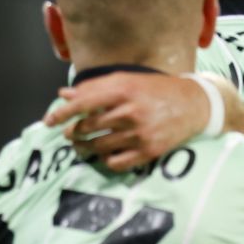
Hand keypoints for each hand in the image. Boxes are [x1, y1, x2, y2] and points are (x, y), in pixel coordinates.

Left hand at [44, 72, 214, 170]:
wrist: (195, 104)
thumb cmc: (156, 90)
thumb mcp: (127, 80)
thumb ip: (94, 87)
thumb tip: (64, 94)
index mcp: (123, 89)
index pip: (83, 103)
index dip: (62, 113)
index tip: (49, 121)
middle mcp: (130, 112)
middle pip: (88, 127)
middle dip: (74, 132)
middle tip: (72, 133)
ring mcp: (140, 133)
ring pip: (98, 146)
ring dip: (85, 147)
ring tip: (82, 145)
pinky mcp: (149, 151)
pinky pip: (115, 163)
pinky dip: (105, 160)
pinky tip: (105, 153)